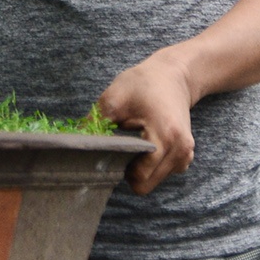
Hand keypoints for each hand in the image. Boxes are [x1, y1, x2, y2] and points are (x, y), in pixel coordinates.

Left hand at [97, 52, 195, 194]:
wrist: (173, 76)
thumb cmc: (143, 83)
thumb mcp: (114, 97)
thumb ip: (96, 123)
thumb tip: (73, 145)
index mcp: (165, 136)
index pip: (140, 177)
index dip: (121, 169)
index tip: (112, 152)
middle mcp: (180, 150)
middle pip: (146, 184)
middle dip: (131, 171)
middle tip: (122, 147)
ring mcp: (186, 155)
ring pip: (154, 181)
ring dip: (142, 168)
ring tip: (135, 142)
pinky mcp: (186, 156)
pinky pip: (163, 174)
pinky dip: (152, 165)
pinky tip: (145, 144)